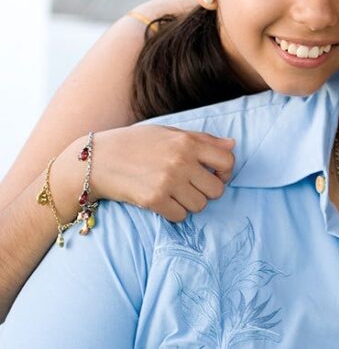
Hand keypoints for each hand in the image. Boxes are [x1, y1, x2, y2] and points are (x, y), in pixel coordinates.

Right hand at [82, 125, 234, 221]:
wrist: (95, 159)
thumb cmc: (135, 143)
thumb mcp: (169, 132)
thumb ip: (203, 139)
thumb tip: (233, 145)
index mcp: (187, 142)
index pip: (228, 161)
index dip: (225, 171)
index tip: (214, 174)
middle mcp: (181, 161)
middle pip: (217, 189)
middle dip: (207, 191)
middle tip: (191, 187)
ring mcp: (168, 182)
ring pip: (200, 205)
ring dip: (190, 203)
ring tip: (174, 193)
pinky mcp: (154, 200)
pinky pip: (180, 216)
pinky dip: (174, 213)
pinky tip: (163, 202)